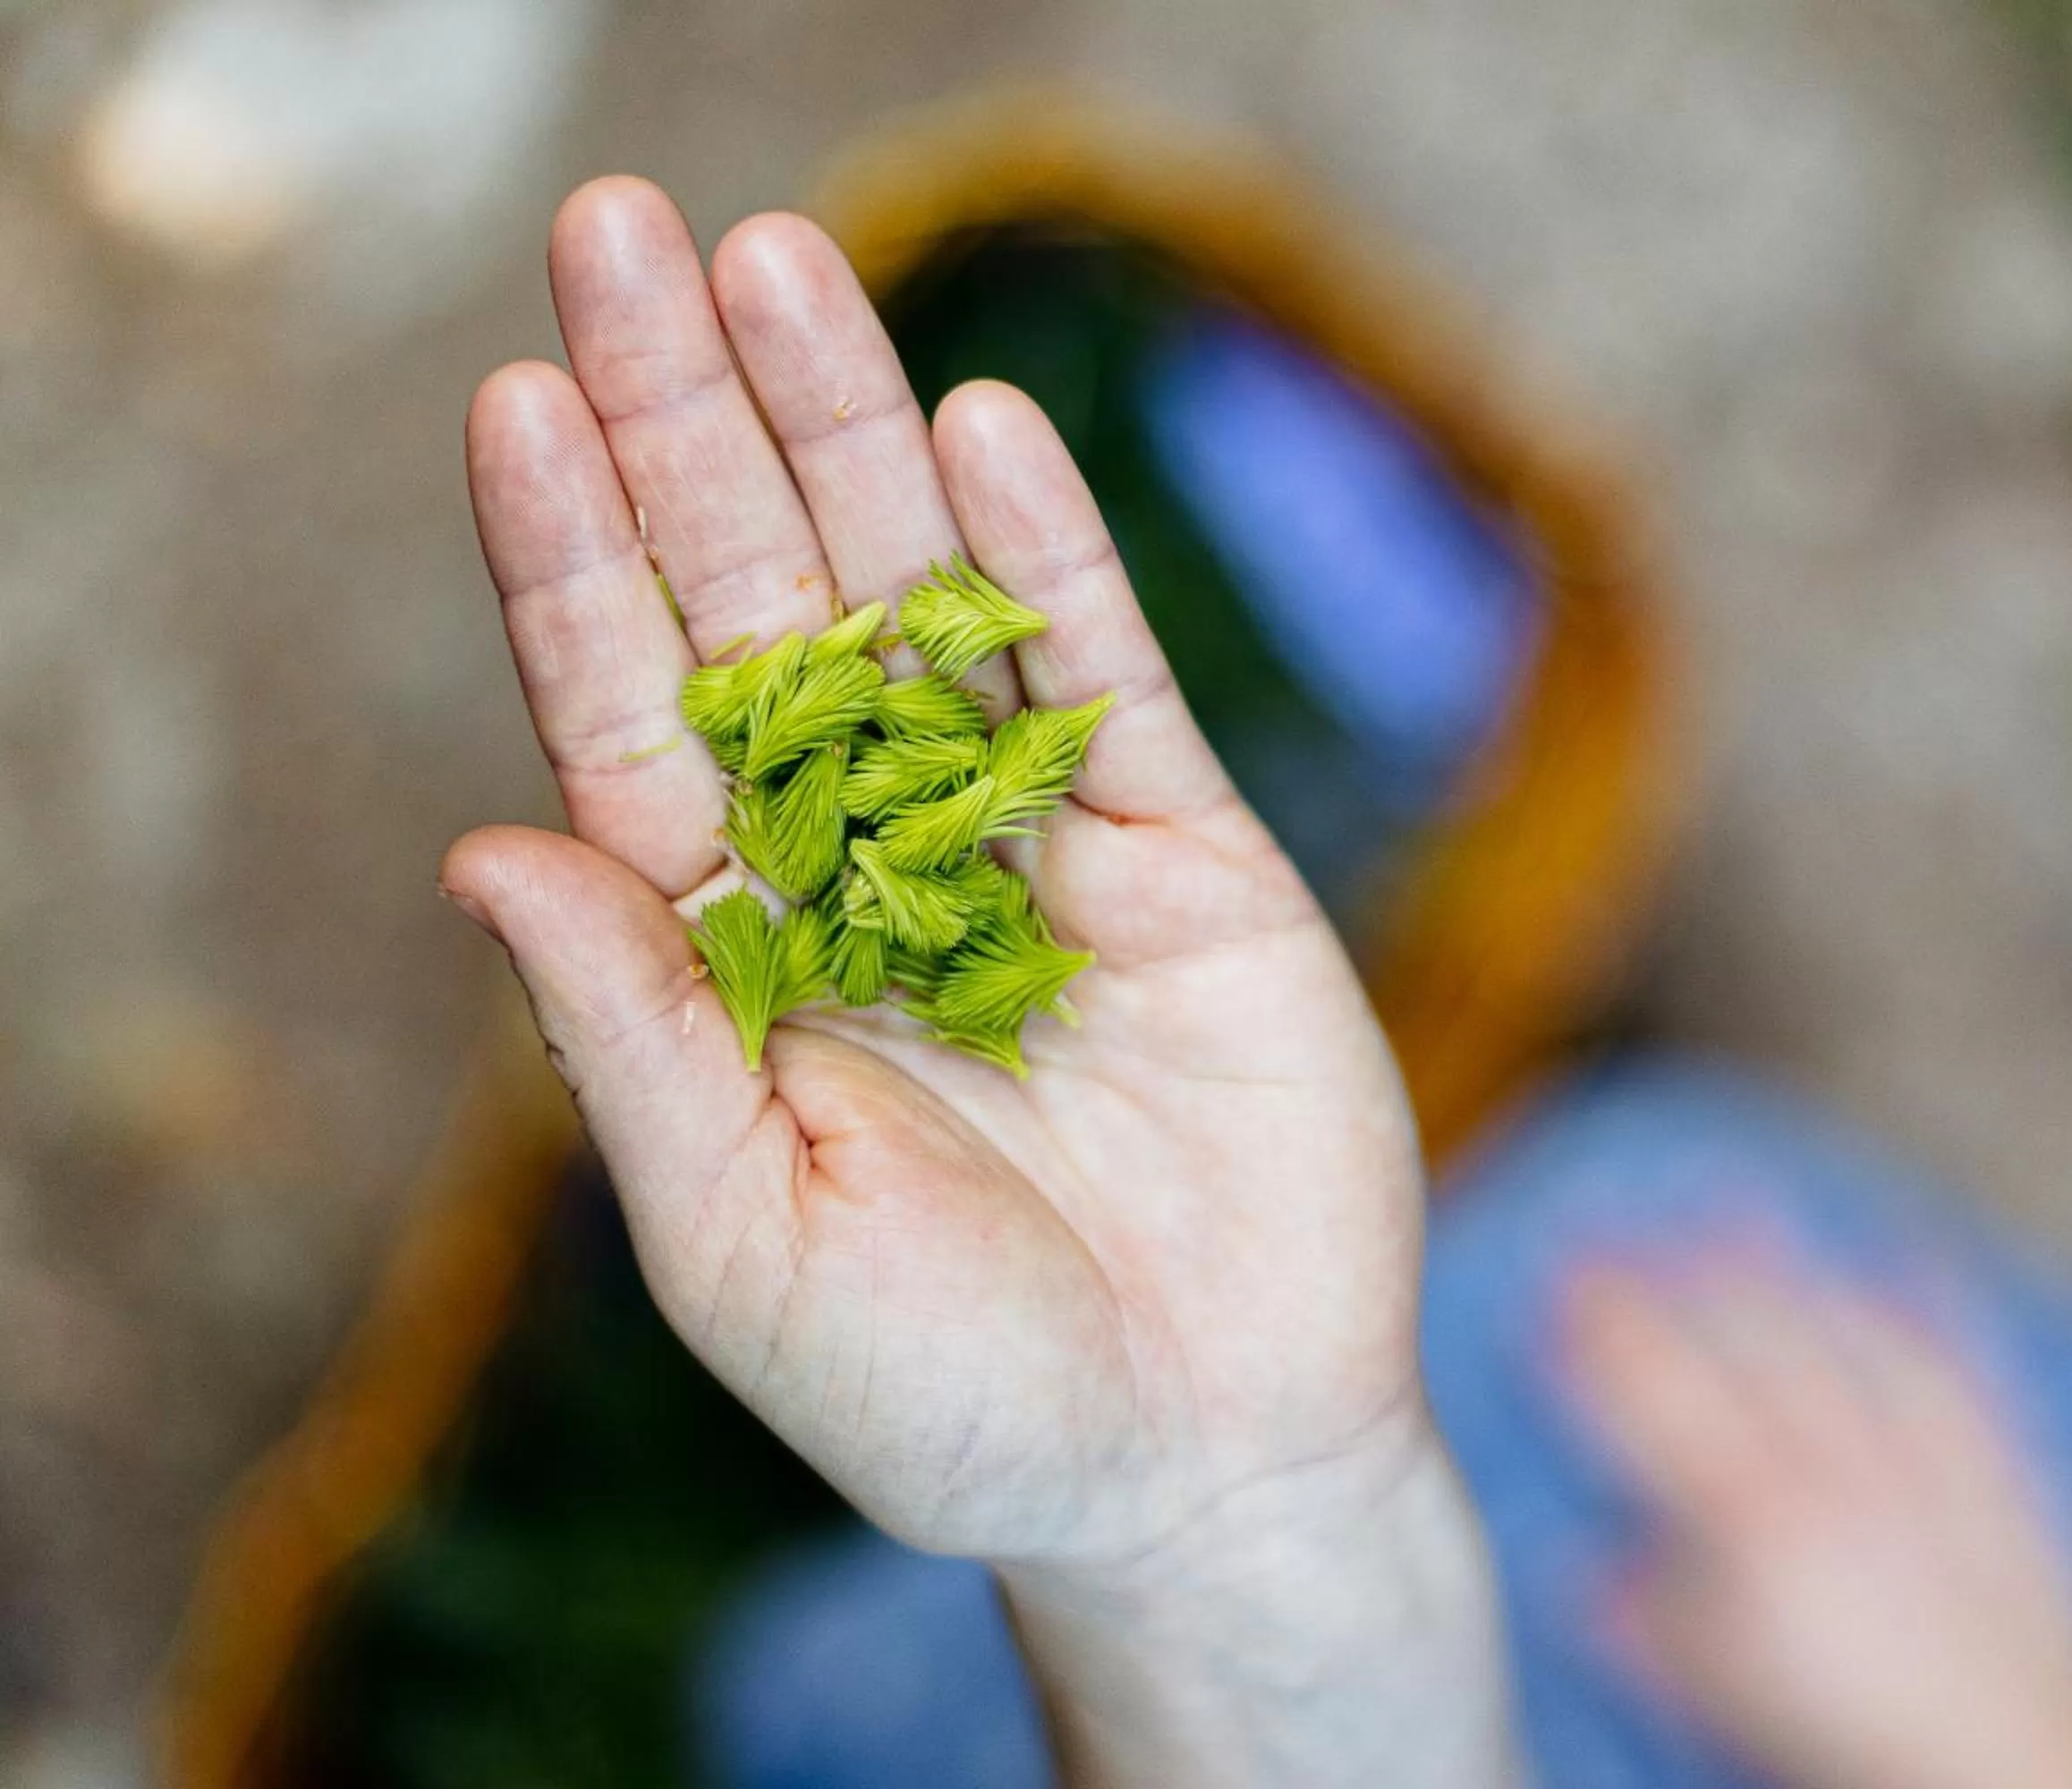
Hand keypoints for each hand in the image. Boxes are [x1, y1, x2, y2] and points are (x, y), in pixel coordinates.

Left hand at [442, 178, 1512, 1785]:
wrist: (1207, 1455)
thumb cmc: (950, 1394)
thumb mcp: (747, 1247)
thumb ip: (635, 1049)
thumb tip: (482, 850)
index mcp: (739, 950)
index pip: (632, 716)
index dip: (575, 560)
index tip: (515, 396)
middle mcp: (868, 862)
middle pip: (765, 602)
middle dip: (695, 426)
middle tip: (627, 233)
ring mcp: (1029, 844)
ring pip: (927, 600)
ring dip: (854, 433)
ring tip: (779, 261)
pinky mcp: (1184, 854)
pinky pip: (1103, 679)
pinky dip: (1050, 560)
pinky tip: (984, 430)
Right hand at [1563, 1256, 2071, 1788]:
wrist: (2020, 1768)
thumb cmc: (1863, 1746)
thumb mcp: (1723, 1699)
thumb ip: (1650, 1628)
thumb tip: (1586, 1579)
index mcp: (1751, 1519)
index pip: (1651, 1396)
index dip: (1594, 1336)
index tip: (1554, 1288)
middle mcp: (1833, 1467)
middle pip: (1739, 1340)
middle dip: (1666, 1279)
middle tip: (1611, 1233)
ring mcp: (1921, 1458)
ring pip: (1840, 1332)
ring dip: (1781, 1267)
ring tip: (1732, 1209)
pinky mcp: (2000, 1471)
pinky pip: (1959, 1366)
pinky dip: (1928, 1307)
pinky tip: (1905, 1259)